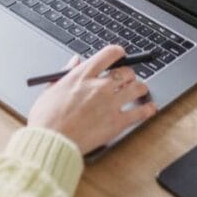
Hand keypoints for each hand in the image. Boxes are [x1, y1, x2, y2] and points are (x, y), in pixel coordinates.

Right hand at [27, 46, 156, 153]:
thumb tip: (75, 60)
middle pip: (126, 72)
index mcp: (83, 75)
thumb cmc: (46, 119)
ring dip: (140, 89)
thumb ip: (67, 72)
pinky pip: (140, 112)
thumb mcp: (51, 89)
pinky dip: (148, 109)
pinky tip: (150, 108)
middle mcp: (99, 86)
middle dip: (128, 75)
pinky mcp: (117, 122)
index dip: (118, 53)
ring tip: (139, 92)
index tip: (120, 56)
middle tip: (126, 81)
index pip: (109, 54)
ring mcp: (110, 104)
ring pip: (138, 88)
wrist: (51, 142)